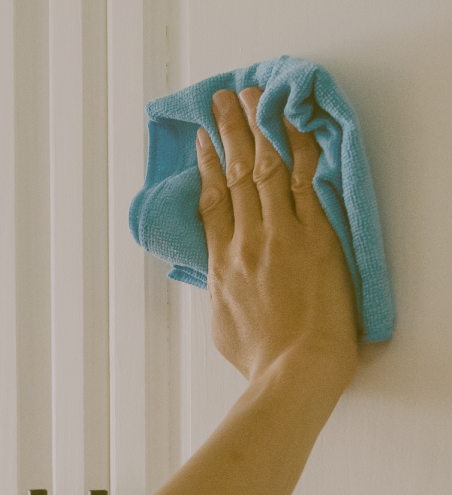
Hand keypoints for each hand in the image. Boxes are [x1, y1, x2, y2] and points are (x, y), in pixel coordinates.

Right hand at [195, 86, 358, 385]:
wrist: (294, 369)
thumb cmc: (262, 359)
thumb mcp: (223, 323)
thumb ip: (221, 292)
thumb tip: (220, 281)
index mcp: (222, 265)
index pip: (211, 203)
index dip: (207, 167)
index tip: (204, 142)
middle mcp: (246, 243)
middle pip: (235, 176)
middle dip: (228, 134)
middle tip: (223, 103)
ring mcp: (280, 236)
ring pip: (266, 170)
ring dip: (259, 129)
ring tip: (253, 100)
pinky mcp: (315, 237)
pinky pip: (306, 183)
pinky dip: (297, 150)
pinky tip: (292, 126)